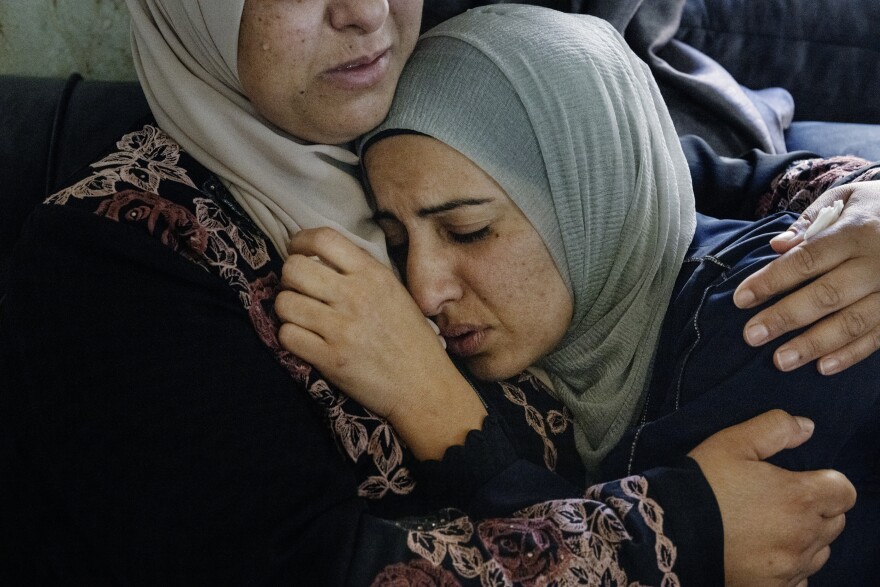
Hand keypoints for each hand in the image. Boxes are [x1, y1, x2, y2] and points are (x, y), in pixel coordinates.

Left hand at [275, 228, 485, 459]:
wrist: (424, 386)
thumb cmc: (410, 339)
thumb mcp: (395, 292)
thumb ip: (362, 271)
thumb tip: (320, 256)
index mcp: (373, 275)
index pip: (324, 238)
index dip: (300, 241)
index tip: (297, 251)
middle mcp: (355, 296)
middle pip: (294, 268)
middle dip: (288, 278)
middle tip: (298, 289)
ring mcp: (341, 328)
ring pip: (284, 302)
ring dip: (287, 309)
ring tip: (301, 316)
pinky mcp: (330, 359)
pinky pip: (287, 335)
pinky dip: (290, 336)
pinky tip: (305, 339)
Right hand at [689, 410, 855, 586]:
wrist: (671, 530)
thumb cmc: (703, 483)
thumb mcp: (732, 443)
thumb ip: (775, 428)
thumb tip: (807, 427)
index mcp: (799, 497)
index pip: (844, 490)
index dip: (825, 481)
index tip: (799, 480)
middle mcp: (804, 535)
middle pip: (835, 521)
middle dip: (817, 509)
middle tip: (780, 501)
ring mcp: (791, 566)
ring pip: (820, 551)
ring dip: (806, 538)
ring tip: (771, 528)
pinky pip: (801, 579)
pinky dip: (791, 566)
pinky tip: (765, 553)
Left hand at [734, 181, 879, 374]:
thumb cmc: (875, 209)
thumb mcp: (845, 198)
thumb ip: (810, 222)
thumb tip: (777, 246)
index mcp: (856, 231)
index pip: (807, 259)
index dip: (772, 280)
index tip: (741, 299)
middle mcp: (878, 262)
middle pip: (826, 295)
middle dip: (785, 317)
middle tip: (752, 336)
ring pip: (853, 322)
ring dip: (814, 344)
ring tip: (780, 361)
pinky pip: (879, 336)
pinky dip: (851, 354)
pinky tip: (822, 368)